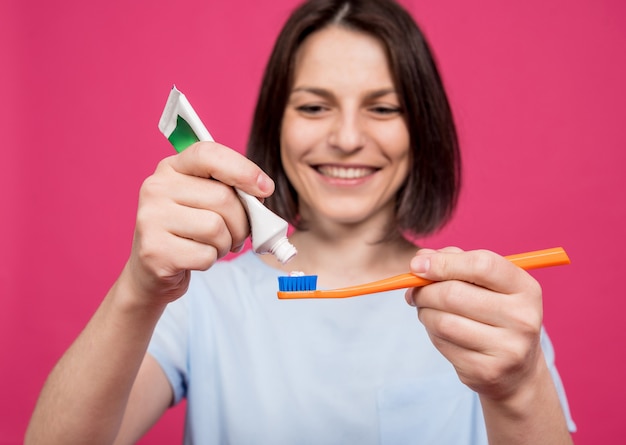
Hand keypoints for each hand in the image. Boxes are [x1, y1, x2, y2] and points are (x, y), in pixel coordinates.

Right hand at [123, 141, 273, 306]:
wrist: (152, 271)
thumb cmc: (189, 231)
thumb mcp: (204, 201)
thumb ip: (231, 189)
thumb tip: (262, 191)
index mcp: (171, 168)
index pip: (208, 154)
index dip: (243, 169)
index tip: (266, 188)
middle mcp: (156, 188)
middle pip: (222, 198)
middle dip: (241, 222)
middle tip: (236, 234)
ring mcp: (151, 219)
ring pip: (216, 228)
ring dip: (226, 243)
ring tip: (213, 245)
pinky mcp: (155, 252)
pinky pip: (206, 255)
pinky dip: (211, 260)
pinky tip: (197, 258)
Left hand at [404, 247, 544, 401]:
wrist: (516, 370)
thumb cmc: (494, 314)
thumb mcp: (487, 284)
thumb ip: (455, 262)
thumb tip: (420, 261)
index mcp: (525, 289)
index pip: (482, 265)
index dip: (444, 262)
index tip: (417, 266)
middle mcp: (522, 318)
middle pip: (454, 294)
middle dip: (424, 290)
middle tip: (415, 292)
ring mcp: (507, 348)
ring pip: (443, 321)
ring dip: (424, 312)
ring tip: (426, 310)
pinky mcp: (486, 371)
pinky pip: (442, 343)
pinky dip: (431, 333)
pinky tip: (439, 330)